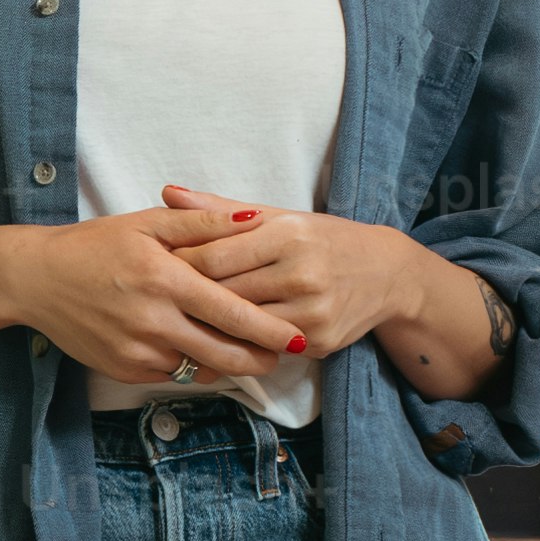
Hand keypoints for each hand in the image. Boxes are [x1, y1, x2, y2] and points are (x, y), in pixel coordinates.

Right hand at [0, 209, 314, 384]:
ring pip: (202, 369)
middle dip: (261, 358)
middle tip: (284, 353)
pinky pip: (174, 375)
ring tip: (251, 353)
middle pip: (225, 353)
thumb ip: (204, 220)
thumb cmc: (95, 245)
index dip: (271, 331)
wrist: (36, 280)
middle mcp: (154, 322)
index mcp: (166, 280)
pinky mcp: (124, 370)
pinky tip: (205, 352)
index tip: (299, 337)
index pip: (233, 313)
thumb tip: (255, 218)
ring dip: (230, 364)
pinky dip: (195, 367)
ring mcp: (137, 351)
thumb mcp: (148, 223)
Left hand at [157, 188, 448, 361]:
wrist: (386, 273)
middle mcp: (301, 272)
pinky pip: (264, 347)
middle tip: (154, 301)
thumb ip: (220, 210)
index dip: (180, 266)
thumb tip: (168, 192)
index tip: (156, 270)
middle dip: (187, 299)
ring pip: (241, 326)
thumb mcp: (278, 216)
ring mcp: (312, 310)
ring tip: (177, 323)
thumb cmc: (321, 239)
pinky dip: (237, 346)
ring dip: (208, 327)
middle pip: (224, 294)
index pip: (214, 257)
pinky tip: (215, 342)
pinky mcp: (319, 342)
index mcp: (287, 234)